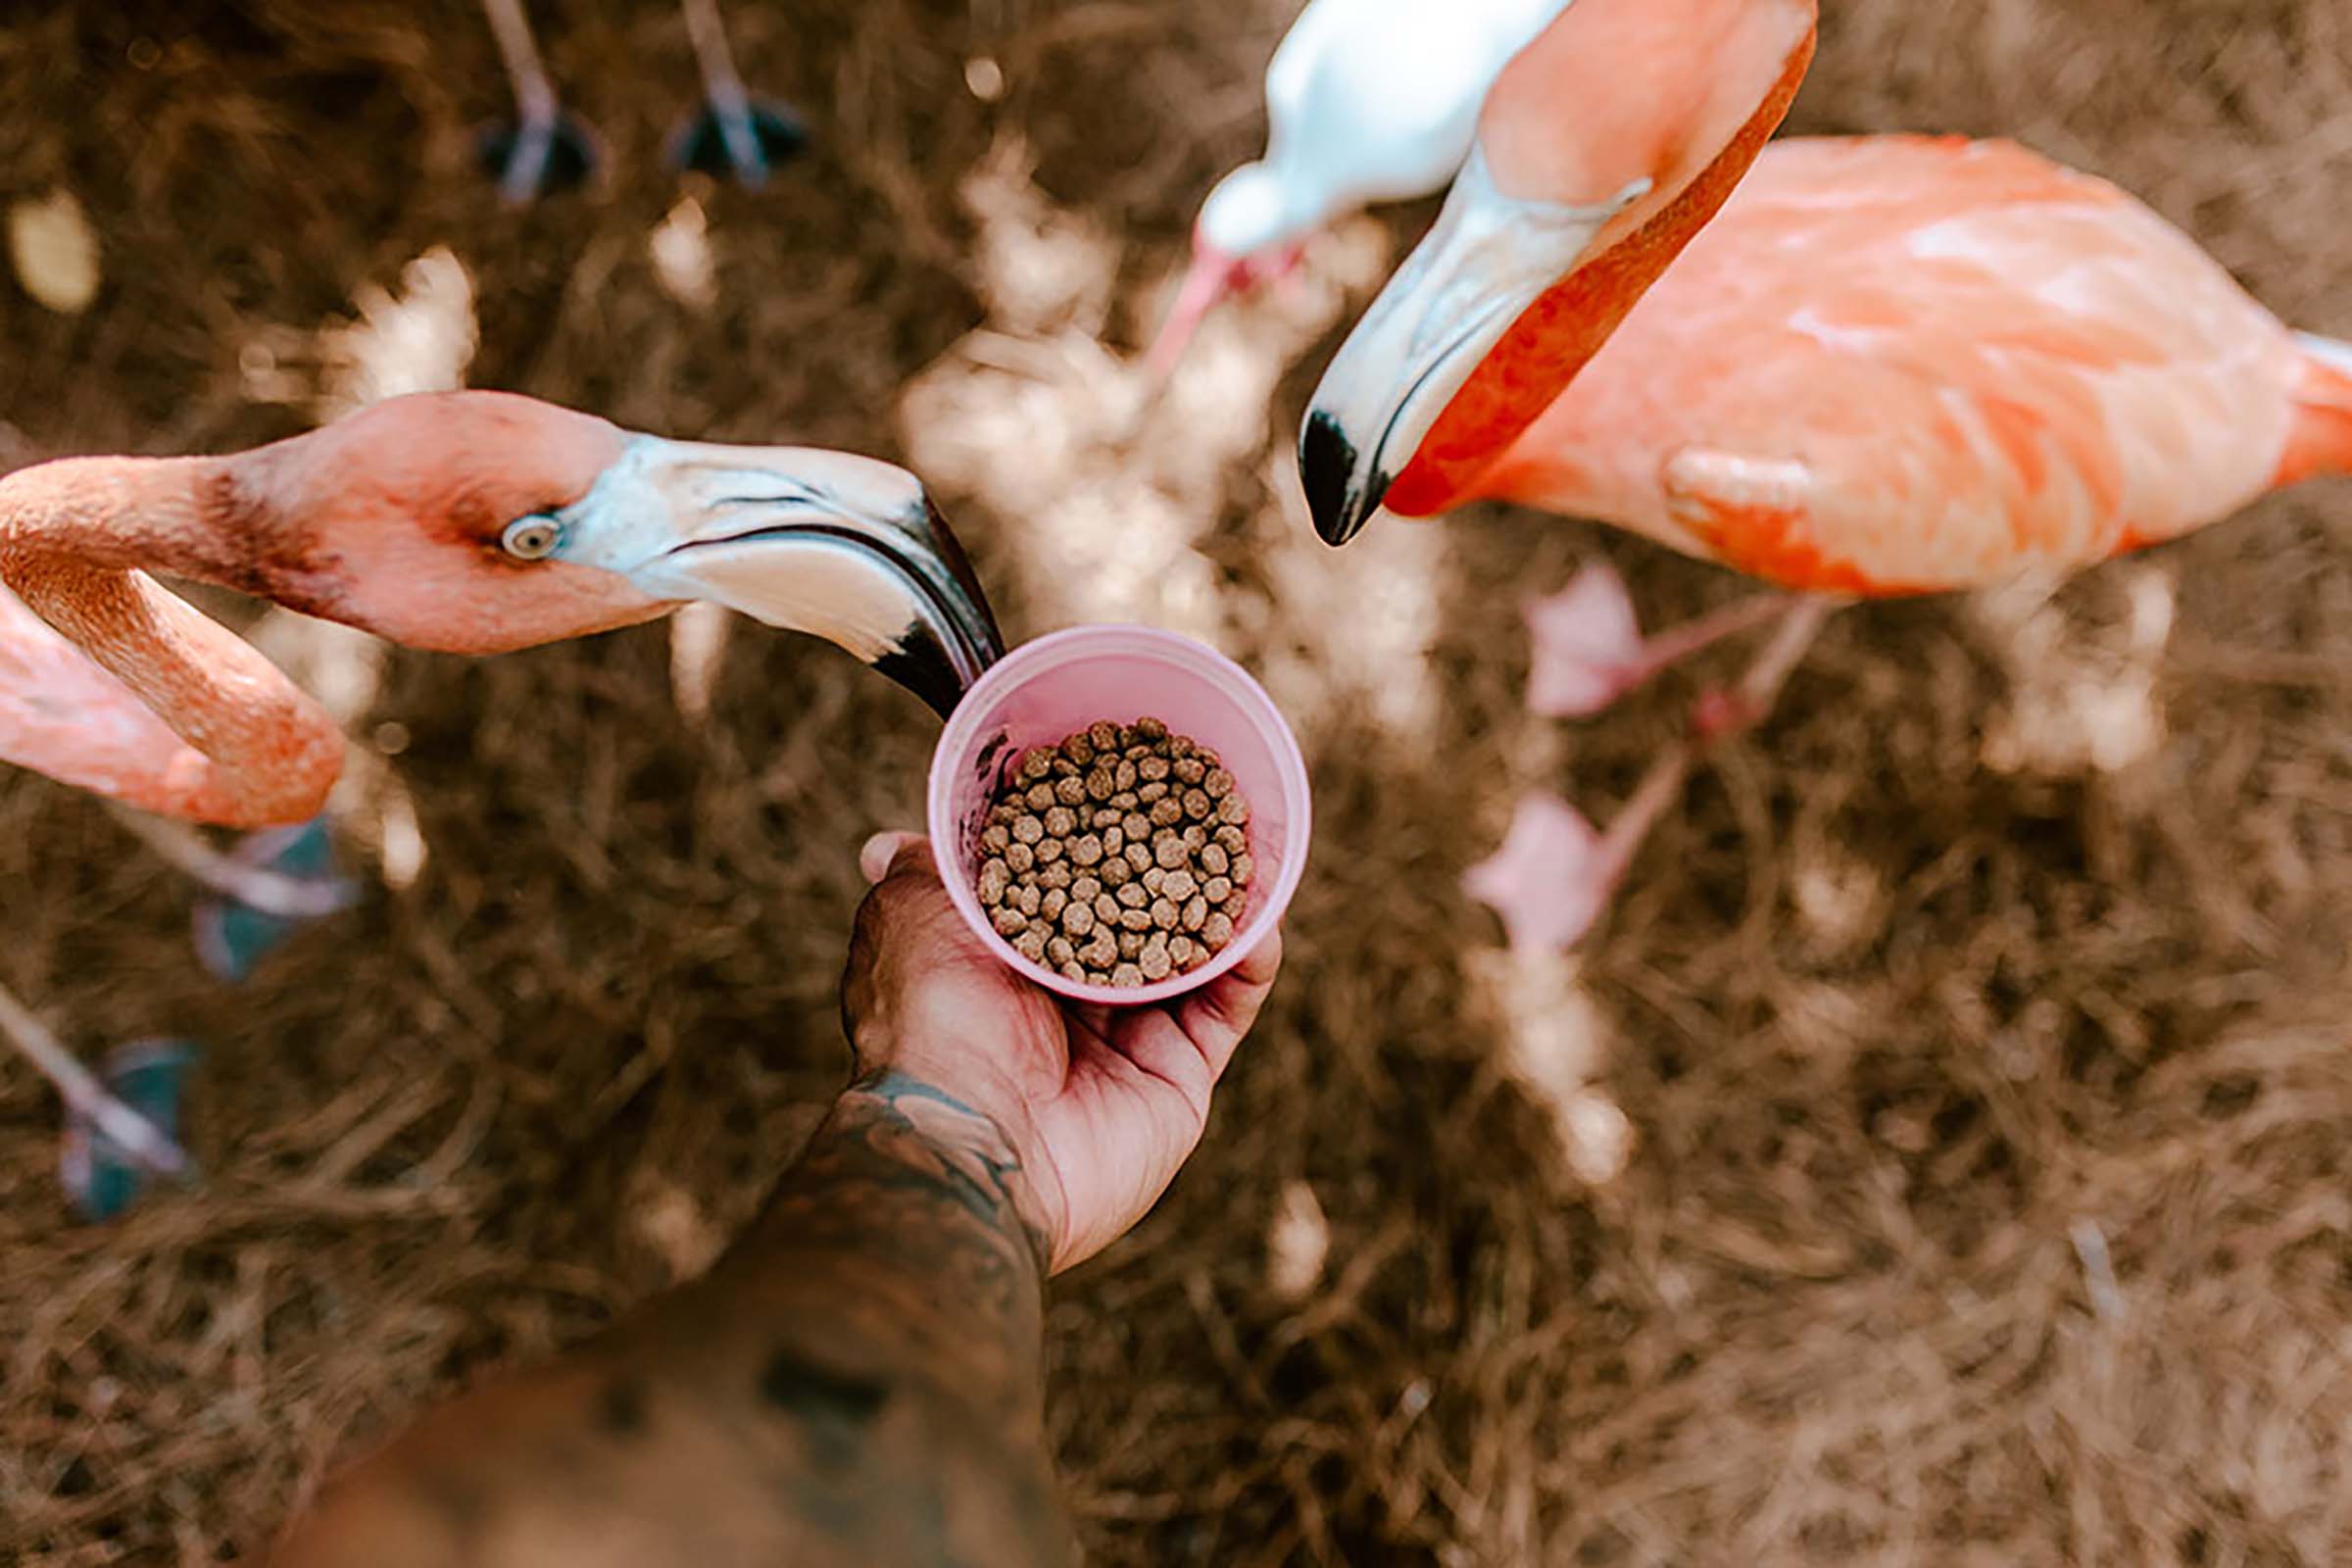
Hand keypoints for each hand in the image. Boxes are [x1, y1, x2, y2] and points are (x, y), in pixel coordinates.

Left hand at [843, 831, 1281, 1273]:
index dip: (1092, 835)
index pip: (1059, 884)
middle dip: (1166, 864)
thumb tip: (886, 843)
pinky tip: (1264, 916)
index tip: (1126, 776)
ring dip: (1218, 903)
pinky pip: (1225, 1009)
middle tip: (1204, 804)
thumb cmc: (932, 1021)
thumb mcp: (910, 920)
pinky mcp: (1177, 1078)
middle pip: (1131, 916)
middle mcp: (1064, 1003)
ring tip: (1249, 844)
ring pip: (1187, 955)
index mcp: (1000, 963)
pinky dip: (1248, 961)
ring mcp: (1125, 1041)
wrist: (972, 1142)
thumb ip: (923, 873)